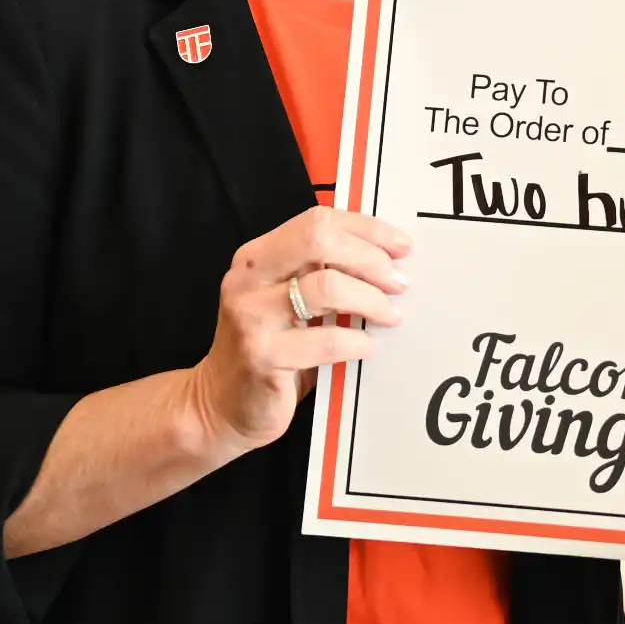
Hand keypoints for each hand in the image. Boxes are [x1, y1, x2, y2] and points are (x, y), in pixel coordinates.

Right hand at [185, 207, 411, 452]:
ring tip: (391, 315)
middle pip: (319, 241)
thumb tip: (388, 257)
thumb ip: (322, 274)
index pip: (317, 220)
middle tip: (399, 282)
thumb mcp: (288, 300)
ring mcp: (251, 317)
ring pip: (327, 287)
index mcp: (257, 257)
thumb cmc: (270, 347)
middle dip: (371, 258)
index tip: (401, 246)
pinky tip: (369, 346)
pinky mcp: (263, 356)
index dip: (366, 229)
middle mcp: (247, 280)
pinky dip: (358, 341)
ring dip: (371, 300)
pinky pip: (327, 340)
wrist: (223, 403)